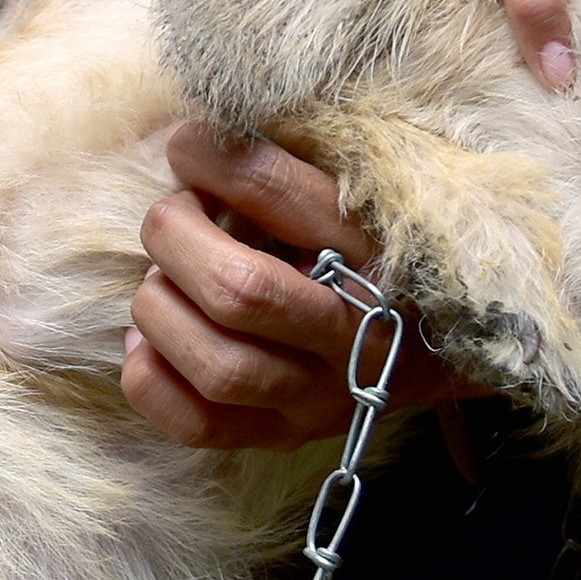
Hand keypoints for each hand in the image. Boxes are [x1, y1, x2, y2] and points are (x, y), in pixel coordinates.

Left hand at [125, 123, 474, 448]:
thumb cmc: (366, 250)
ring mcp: (318, 398)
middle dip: (176, 239)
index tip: (188, 146)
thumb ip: (274, 171)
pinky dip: (150, 376)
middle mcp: (355, 336)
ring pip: (217, 367)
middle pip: (240, 292)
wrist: (430, 346)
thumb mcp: (342, 196)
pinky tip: (152, 338)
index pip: (284, 197)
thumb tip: (188, 144)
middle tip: (172, 218)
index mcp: (376, 255)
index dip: (219, 163)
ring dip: (160, 309)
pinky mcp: (281, 435)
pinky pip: (195, 424)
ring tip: (163, 281)